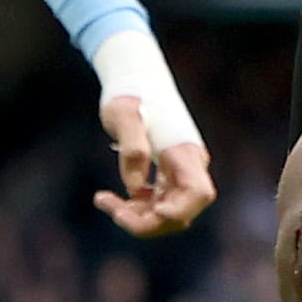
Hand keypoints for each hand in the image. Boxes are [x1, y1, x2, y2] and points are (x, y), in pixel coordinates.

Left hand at [95, 94, 217, 235]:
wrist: (135, 79)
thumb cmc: (129, 93)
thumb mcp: (123, 113)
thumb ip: (132, 147)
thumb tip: (135, 187)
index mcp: (184, 151)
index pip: (197, 193)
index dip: (178, 212)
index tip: (150, 213)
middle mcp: (188, 166)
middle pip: (182, 213)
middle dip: (148, 223)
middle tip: (112, 208)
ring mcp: (179, 174)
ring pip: (168, 215)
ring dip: (138, 219)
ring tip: (103, 200)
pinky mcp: (166, 177)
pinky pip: (156, 206)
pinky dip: (135, 210)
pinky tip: (108, 199)